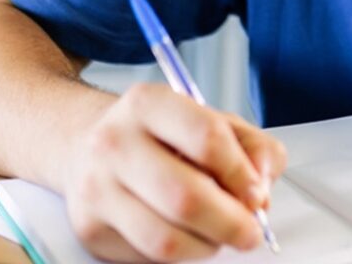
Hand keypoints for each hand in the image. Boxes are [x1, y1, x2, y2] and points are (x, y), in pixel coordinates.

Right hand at [64, 83, 286, 262]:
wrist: (89, 145)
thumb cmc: (163, 134)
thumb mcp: (212, 121)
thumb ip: (252, 146)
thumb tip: (262, 187)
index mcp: (149, 103)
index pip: (206, 139)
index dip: (240, 173)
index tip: (259, 195)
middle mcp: (115, 143)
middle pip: (185, 197)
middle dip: (230, 222)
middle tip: (251, 231)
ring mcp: (96, 189)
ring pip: (164, 239)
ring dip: (206, 245)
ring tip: (220, 235)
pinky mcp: (89, 229)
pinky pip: (146, 258)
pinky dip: (180, 255)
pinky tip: (188, 236)